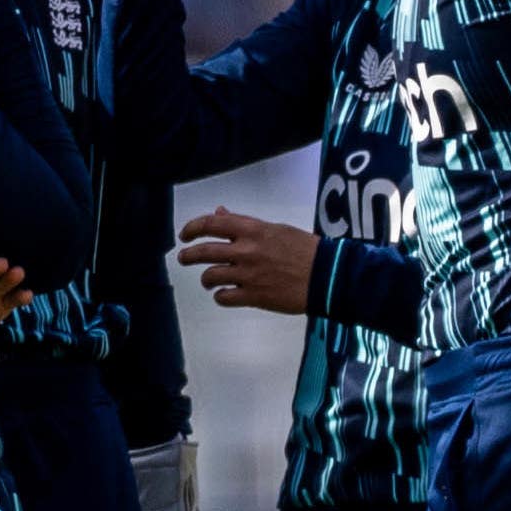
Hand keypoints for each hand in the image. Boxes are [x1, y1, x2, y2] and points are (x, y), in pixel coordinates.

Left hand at [175, 206, 318, 314]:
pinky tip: (225, 295)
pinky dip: (220, 296)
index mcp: (252, 230)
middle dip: (188, 255)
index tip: (185, 234)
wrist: (326, 276)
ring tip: (208, 280)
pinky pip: (224, 298)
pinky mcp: (253, 296)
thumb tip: (220, 212)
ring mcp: (247, 275)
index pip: (211, 224)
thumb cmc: (305, 249)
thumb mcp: (275, 229)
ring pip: (210, 276)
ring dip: (205, 279)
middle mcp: (245, 251)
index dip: (192, 228)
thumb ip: (244, 223)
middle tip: (184, 258)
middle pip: (204, 251)